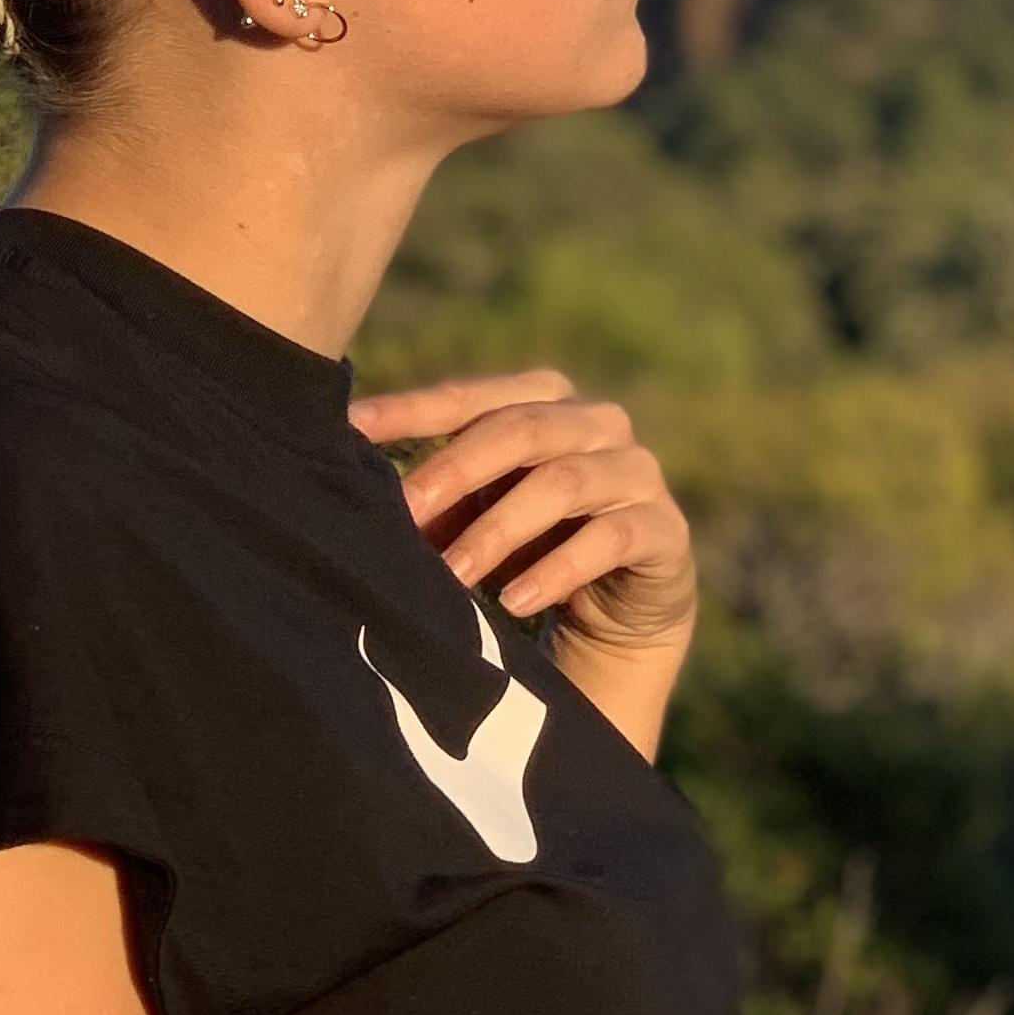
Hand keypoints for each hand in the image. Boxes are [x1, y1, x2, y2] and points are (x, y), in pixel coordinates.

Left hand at [346, 367, 698, 757]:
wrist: (618, 617)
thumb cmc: (531, 552)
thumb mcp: (475, 520)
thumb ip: (434, 497)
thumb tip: (348, 487)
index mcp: (546, 402)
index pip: (470, 397)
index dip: (411, 410)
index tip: (350, 429)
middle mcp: (597, 423)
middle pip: (520, 429)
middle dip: (455, 469)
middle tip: (404, 510)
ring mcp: (637, 472)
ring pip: (563, 483)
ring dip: (498, 530)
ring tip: (451, 576)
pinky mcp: (665, 530)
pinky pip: (610, 539)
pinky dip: (556, 570)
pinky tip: (512, 603)